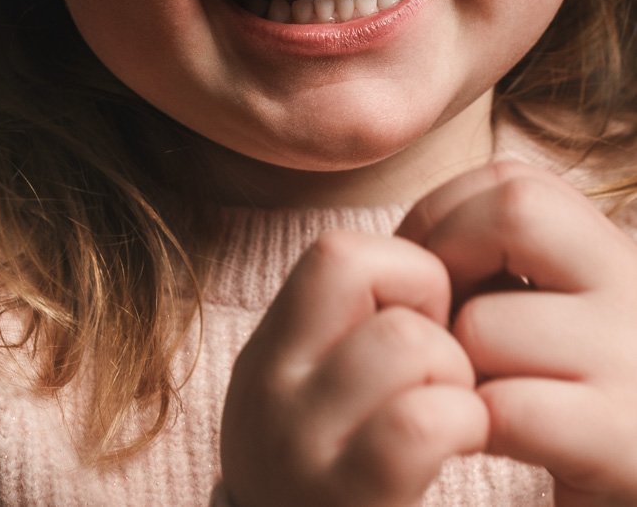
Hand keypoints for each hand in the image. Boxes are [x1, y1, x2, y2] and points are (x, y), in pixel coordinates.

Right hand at [220, 230, 488, 506]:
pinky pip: (421, 420)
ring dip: (455, 373)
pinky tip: (460, 442)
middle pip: (368, 275)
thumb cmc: (336, 478)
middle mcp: (270, 391)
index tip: (422, 322)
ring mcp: (304, 449)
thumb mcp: (313, 396)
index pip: (338, 250)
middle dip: (433, 309)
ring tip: (452, 412)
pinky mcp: (353, 501)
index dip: (403, 269)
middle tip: (440, 369)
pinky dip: (462, 420)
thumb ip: (351, 330)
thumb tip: (438, 268)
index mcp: (270, 354)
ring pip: (409, 342)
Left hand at [399, 160, 636, 506]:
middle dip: (444, 261)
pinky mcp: (626, 437)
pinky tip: (490, 438)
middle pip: (513, 213)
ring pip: (484, 325)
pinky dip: (477, 426)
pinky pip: (509, 409)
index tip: (421, 268)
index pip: (508, 179)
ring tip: (468, 390)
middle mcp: (633, 285)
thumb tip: (402, 248)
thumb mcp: (550, 305)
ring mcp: (632, 357)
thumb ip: (495, 260)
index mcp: (609, 247)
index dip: (440, 215)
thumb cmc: (569, 389)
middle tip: (434, 323)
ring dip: (452, 365)